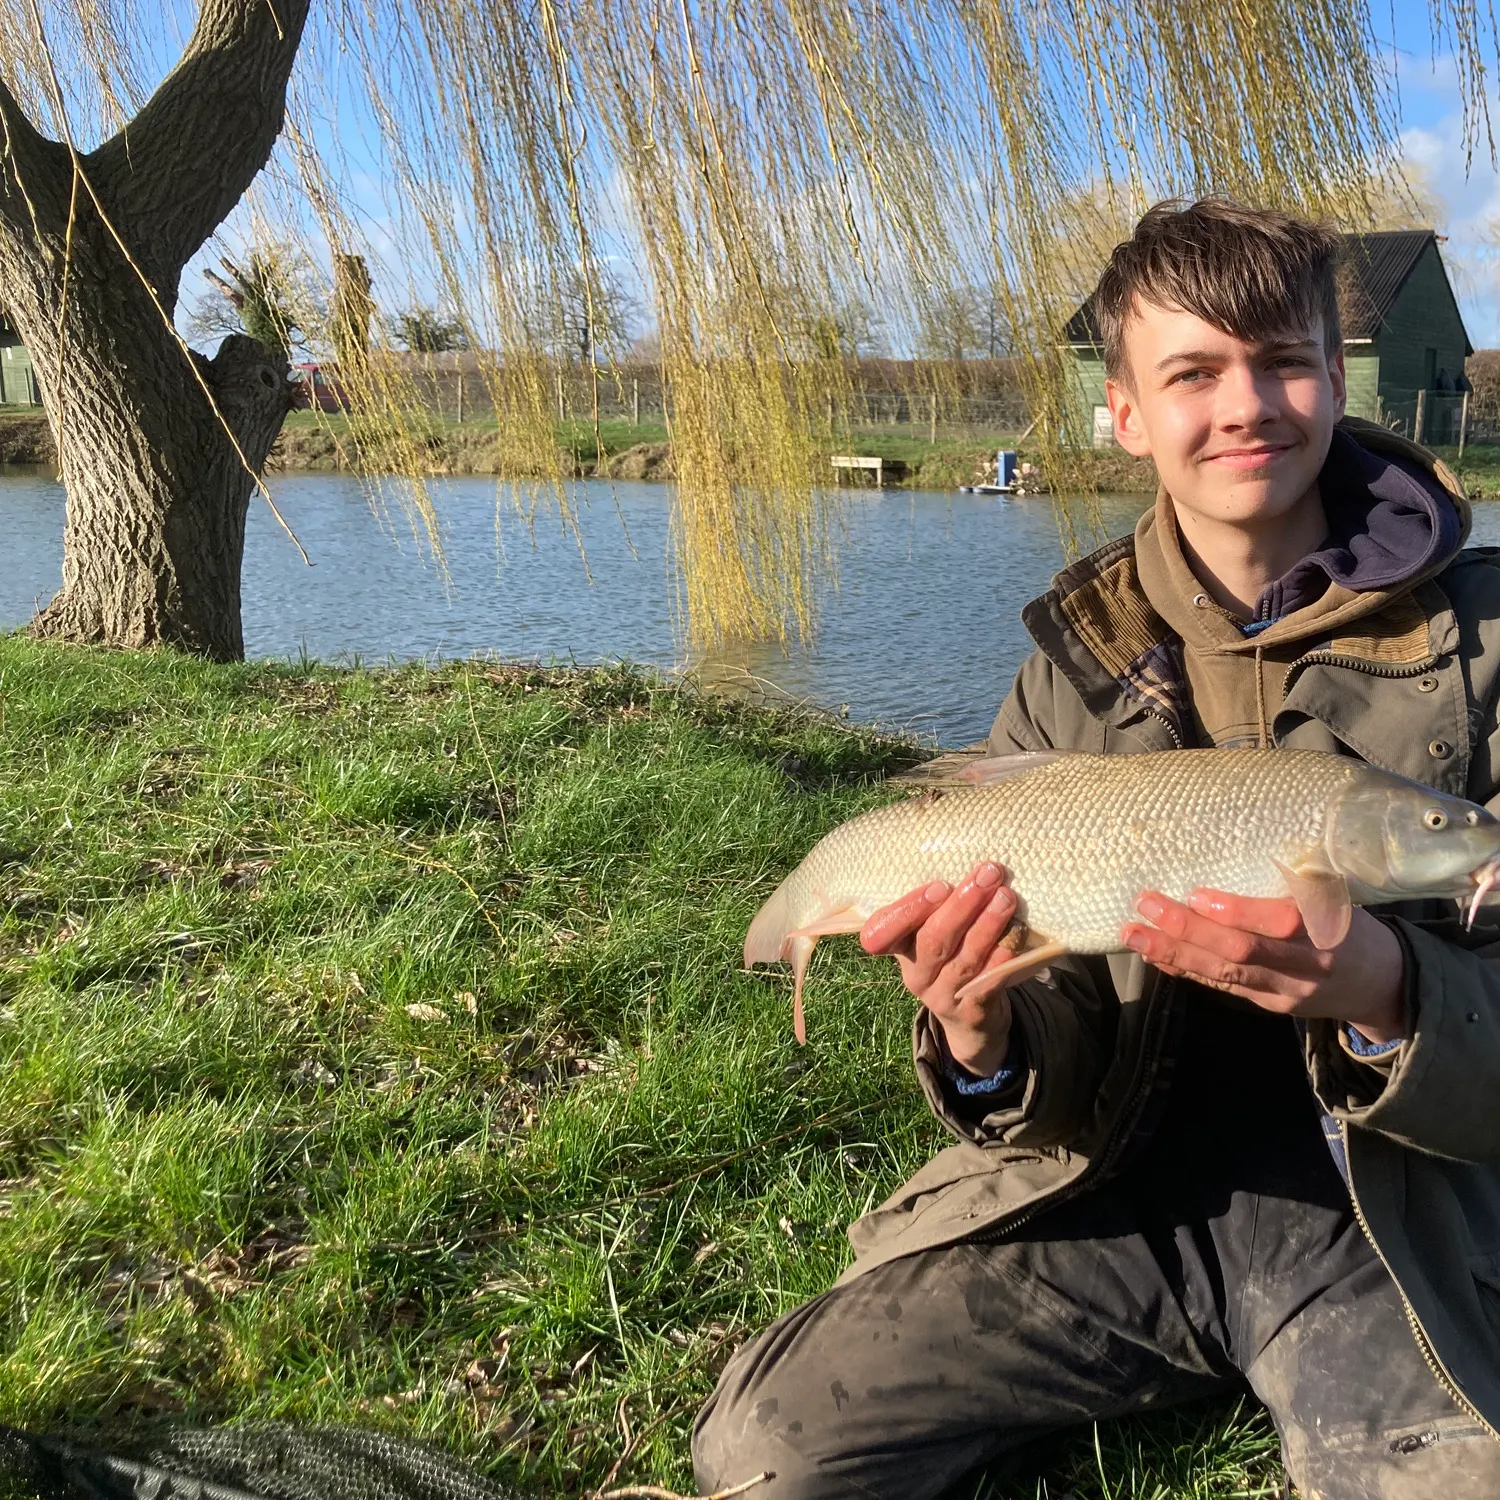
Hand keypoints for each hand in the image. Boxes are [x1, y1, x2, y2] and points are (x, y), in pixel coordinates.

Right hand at [860, 863, 1019, 1074]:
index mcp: (899, 949)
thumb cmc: (951, 953)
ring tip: (1006, 896)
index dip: (907, 911)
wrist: (969, 1016)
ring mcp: (942, 995)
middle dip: (962, 905)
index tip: (939, 886)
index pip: (880, 935)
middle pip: (933, 940)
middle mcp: (916, 974)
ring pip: (964, 958)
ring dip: (987, 924)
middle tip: (987, 874)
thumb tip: (962, 852)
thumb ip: (938, 903)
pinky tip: (1016, 932)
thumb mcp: (932, 930)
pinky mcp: (972, 1010)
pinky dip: (1003, 954)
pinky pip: (988, 981)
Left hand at [1122, 889, 1405, 1045]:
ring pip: (1224, 974)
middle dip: (1188, 930)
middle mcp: (1306, 964)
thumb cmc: (1349, 922)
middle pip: (1241, 952)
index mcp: (1328, 928)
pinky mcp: (1269, 1004)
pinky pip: (1221, 987)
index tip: (1197, 894)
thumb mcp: (1337, 896)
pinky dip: (1185, 969)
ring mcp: (1286, 991)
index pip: (1280, 922)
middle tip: (1147, 904)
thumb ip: (1295, 884)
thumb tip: (1232, 850)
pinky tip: (1154, 956)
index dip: (1237, 912)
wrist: (1380, 982)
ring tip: (1134, 933)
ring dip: (1173, 953)